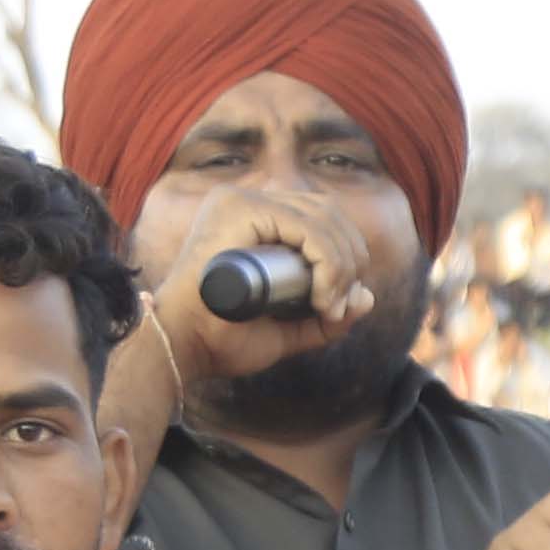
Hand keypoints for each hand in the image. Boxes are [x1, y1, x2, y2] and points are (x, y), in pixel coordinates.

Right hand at [111, 180, 381, 450]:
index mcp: (254, 218)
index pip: (322, 218)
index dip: (346, 256)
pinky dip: (327, 262)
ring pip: (322, 218)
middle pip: (328, 212)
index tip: (339, 304)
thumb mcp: (286, 330)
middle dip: (349, 260)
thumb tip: (367, 298)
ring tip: (328, 307)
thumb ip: (325, 318)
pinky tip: (322, 296)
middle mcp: (246, 200)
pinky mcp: (240, 210)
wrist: (183, 349)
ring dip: (341, 265)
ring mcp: (240, 201)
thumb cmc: (223, 340)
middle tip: (339, 307)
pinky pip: (307, 227)